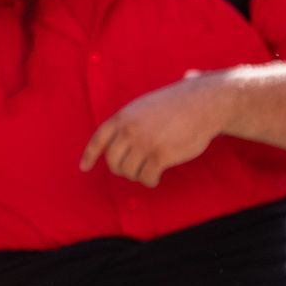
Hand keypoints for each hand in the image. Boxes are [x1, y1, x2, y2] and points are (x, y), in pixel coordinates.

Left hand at [80, 72, 228, 186]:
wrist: (201, 104)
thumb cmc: (175, 105)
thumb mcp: (143, 106)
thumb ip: (129, 122)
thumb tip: (120, 138)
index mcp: (122, 117)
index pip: (98, 140)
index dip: (89, 156)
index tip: (84, 168)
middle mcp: (129, 130)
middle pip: (112, 161)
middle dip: (121, 170)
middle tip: (133, 171)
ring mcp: (144, 143)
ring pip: (129, 171)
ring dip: (137, 176)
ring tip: (148, 171)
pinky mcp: (160, 155)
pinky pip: (147, 177)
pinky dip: (149, 181)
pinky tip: (155, 178)